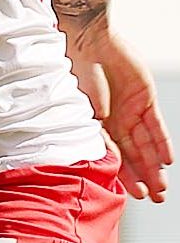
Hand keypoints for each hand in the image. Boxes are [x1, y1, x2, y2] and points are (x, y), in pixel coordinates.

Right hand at [65, 19, 172, 200]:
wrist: (87, 45)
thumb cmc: (75, 77)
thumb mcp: (81, 112)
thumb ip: (97, 133)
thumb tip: (109, 160)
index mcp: (95, 127)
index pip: (113, 158)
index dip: (125, 177)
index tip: (136, 196)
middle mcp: (115, 122)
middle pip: (133, 156)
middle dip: (145, 178)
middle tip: (156, 197)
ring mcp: (131, 111)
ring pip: (146, 145)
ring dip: (154, 166)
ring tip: (163, 186)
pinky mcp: (144, 99)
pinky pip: (155, 125)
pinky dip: (161, 142)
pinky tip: (167, 160)